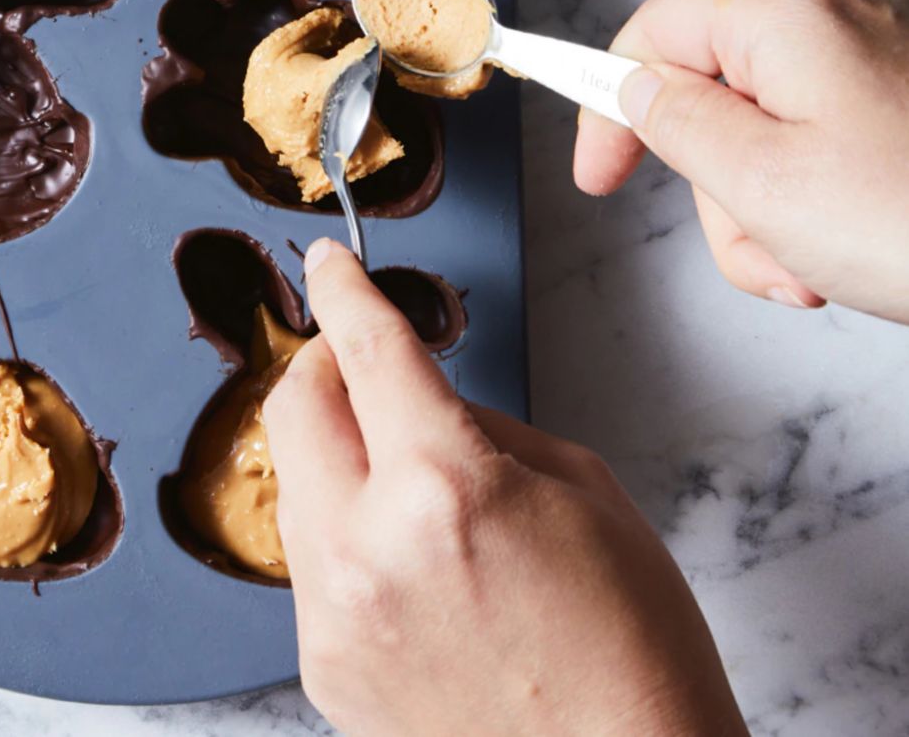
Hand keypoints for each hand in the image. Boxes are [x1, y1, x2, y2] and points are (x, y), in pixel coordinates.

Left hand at [265, 239, 745, 736]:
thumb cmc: (632, 645)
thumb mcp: (582, 489)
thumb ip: (482, 427)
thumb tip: (424, 403)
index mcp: (444, 486)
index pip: (368, 349)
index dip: (345, 289)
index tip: (331, 262)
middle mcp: (366, 549)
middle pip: (295, 405)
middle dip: (324, 362)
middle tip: (361, 358)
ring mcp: (333, 615)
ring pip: (296, 480)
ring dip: (334, 447)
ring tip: (400, 467)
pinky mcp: (322, 664)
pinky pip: (311, 557)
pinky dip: (345, 525)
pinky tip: (404, 552)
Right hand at [574, 0, 908, 322]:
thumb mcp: (760, 182)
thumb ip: (675, 123)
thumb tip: (638, 90)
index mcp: (793, 18)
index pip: (658, 30)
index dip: (610, 98)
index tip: (599, 170)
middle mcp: (839, 19)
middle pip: (713, 91)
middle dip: (715, 187)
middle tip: (753, 246)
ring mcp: (880, 58)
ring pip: (764, 130)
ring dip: (762, 214)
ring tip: (807, 268)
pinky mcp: (903, 101)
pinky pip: (818, 142)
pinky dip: (809, 203)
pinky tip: (837, 257)